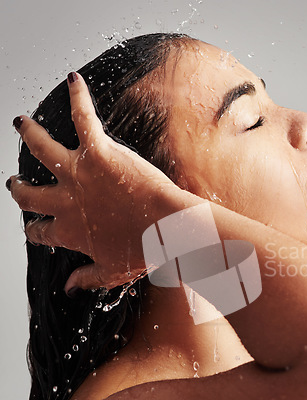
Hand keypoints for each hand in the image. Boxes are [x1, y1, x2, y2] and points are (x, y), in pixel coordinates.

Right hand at [8, 72, 176, 293]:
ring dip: (30, 134)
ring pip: (42, 148)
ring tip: (22, 124)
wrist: (169, 229)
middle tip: (15, 181)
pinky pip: (84, 117)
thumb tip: (69, 288)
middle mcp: (66, 201)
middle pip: (29, 193)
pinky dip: (78, 97)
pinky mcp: (99, 152)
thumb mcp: (113, 273)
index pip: (39, 231)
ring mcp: (79, 174)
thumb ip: (88, 278)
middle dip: (19, 188)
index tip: (34, 228)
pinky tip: (75, 81)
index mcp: (69, 231)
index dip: (34, 230)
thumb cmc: (146, 251)